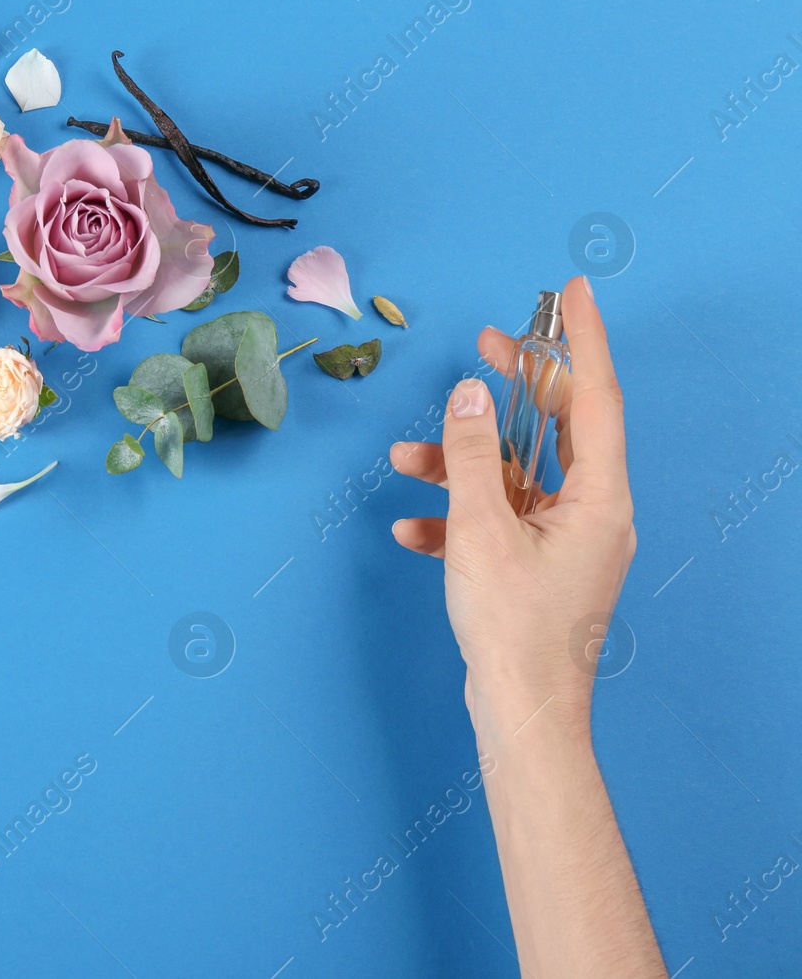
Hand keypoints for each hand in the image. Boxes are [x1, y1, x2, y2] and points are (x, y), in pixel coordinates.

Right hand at [389, 276, 635, 739]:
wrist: (521, 713)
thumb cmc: (513, 629)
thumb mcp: (482, 531)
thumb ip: (473, 456)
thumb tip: (471, 395)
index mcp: (599, 499)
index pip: (595, 398)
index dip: (581, 340)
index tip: (571, 292)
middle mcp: (593, 512)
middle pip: (557, 427)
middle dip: (516, 387)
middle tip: (486, 344)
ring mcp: (566, 540)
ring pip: (515, 476)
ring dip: (461, 462)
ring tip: (406, 456)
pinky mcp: (538, 565)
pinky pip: (498, 520)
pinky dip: (456, 516)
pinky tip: (413, 528)